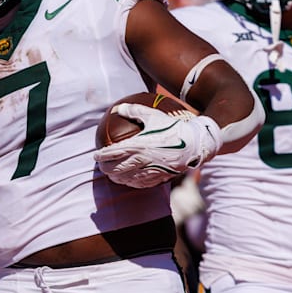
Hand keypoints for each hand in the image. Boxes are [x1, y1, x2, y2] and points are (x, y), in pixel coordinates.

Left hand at [93, 106, 221, 187]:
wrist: (195, 144)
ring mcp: (150, 171)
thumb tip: (117, 108)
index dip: (101, 156)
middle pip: (116, 170)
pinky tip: (128, 180)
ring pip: (126, 180)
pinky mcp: (159, 178)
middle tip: (102, 166)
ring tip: (112, 175)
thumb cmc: (174, 127)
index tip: (96, 155)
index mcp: (138, 145)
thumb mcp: (154, 116)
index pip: (113, 153)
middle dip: (105, 169)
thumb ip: (134, 111)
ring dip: (116, 178)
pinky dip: (130, 183)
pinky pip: (140, 184)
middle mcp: (142, 160)